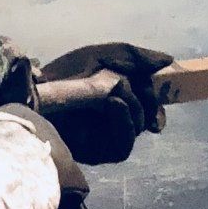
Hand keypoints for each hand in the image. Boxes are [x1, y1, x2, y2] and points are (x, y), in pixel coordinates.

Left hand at [37, 41, 173, 165]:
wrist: (37, 94)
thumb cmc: (65, 74)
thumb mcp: (103, 55)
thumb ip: (137, 57)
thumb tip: (169, 61)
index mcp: (119, 97)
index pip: (150, 102)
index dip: (158, 96)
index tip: (165, 85)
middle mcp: (116, 119)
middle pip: (149, 112)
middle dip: (145, 94)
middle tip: (130, 82)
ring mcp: (109, 137)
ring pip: (140, 125)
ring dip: (133, 103)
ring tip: (112, 90)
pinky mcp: (101, 153)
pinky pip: (125, 145)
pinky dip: (124, 120)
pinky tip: (114, 103)